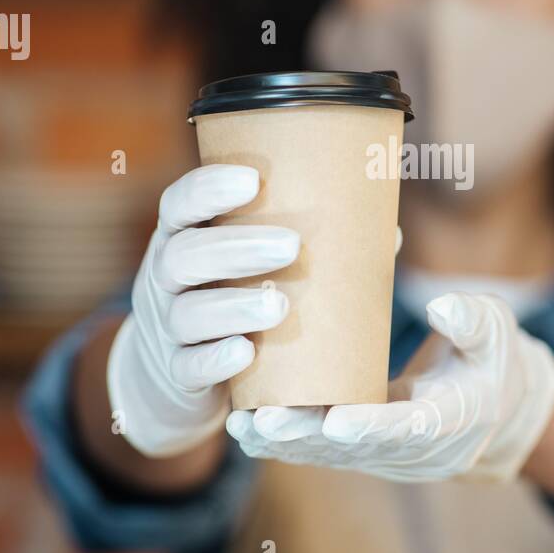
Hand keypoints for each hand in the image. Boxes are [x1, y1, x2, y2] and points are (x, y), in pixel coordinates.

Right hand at [107, 165, 298, 457]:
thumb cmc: (230, 295)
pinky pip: (188, 367)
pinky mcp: (176, 373)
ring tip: (280, 305)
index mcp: (181, 237)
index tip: (252, 180)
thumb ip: (306, 245)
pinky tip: (245, 354)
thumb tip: (389, 232)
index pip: (179, 205)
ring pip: (187, 314)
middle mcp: (164, 277)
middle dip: (236, 249)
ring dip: (233, 307)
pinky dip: (215, 360)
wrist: (174, 371)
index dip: (207, 189)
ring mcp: (165, 328)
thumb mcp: (246, 266)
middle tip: (292, 246)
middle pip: (184, 256)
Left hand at [225, 292, 553, 482]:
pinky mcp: (364, 453)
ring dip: (285, 444)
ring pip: (331, 457)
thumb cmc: (491, 357)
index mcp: (455, 419)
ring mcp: (387, 457)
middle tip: (264, 421)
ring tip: (241, 425)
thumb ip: (473, 320)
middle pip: (357, 450)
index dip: (373, 427)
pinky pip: (322, 452)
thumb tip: (441, 307)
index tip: (337, 422)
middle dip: (308, 436)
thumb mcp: (496, 330)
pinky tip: (245, 425)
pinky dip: (286, 442)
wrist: (494, 408)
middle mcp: (417, 450)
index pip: (411, 428)